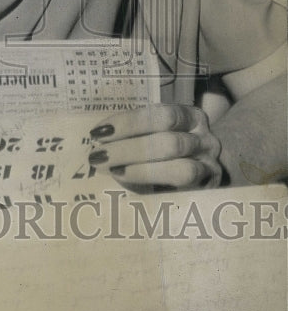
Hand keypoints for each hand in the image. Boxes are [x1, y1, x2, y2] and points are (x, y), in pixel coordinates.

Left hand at [89, 104, 222, 189]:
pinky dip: (157, 191)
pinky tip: (132, 187)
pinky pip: (184, 195)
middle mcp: (205, 140)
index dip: (129, 123)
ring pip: (180, 170)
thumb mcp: (158, 135)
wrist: (208, 174)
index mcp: (190, 117)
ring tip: (110, 170)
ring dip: (139, 171)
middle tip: (98, 156)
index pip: (162, 115)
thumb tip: (101, 143)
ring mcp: (211, 168)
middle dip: (129, 149)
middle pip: (169, 143)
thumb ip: (136, 135)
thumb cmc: (171, 152)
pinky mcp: (210, 193)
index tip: (99, 132)